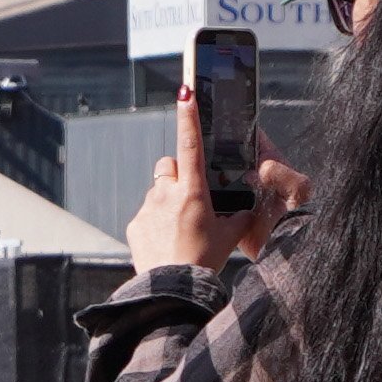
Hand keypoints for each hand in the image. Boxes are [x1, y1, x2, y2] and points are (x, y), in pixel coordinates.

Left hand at [125, 88, 298, 271]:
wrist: (172, 289)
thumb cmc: (205, 262)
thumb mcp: (230, 236)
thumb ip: (238, 215)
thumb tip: (247, 207)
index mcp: (193, 192)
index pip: (191, 145)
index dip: (190, 117)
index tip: (185, 92)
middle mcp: (167, 194)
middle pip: (170, 166)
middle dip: (180, 174)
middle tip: (192, 198)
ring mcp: (147, 208)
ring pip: (158, 190)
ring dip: (168, 199)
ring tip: (180, 227)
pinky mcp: (134, 223)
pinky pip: (147, 212)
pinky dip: (157, 220)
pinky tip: (167, 240)